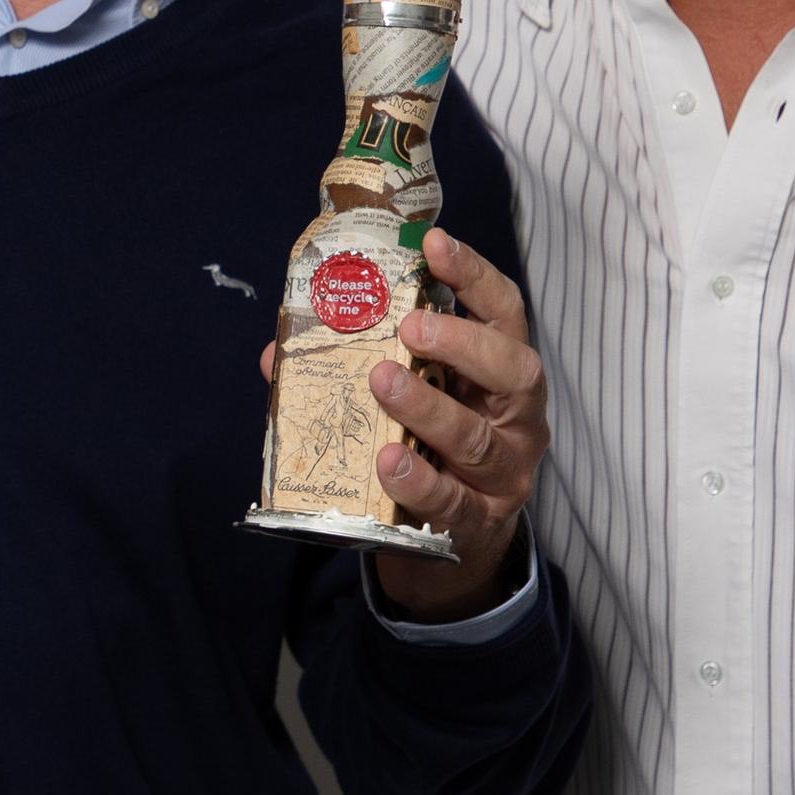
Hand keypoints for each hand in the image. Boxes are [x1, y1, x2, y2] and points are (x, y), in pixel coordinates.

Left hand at [368, 229, 550, 618]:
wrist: (454, 549)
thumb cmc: (430, 453)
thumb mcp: (408, 404)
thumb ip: (353, 370)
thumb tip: (276, 351)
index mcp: (501, 375)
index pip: (503, 314)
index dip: (474, 276)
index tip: (435, 245)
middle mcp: (518, 419)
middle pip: (513, 370)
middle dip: (462, 342)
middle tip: (410, 326)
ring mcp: (505, 473)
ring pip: (477, 437)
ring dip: (428, 406)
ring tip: (382, 381)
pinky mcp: (480, 523)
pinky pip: (452, 500)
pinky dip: (419, 479)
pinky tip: (388, 460)